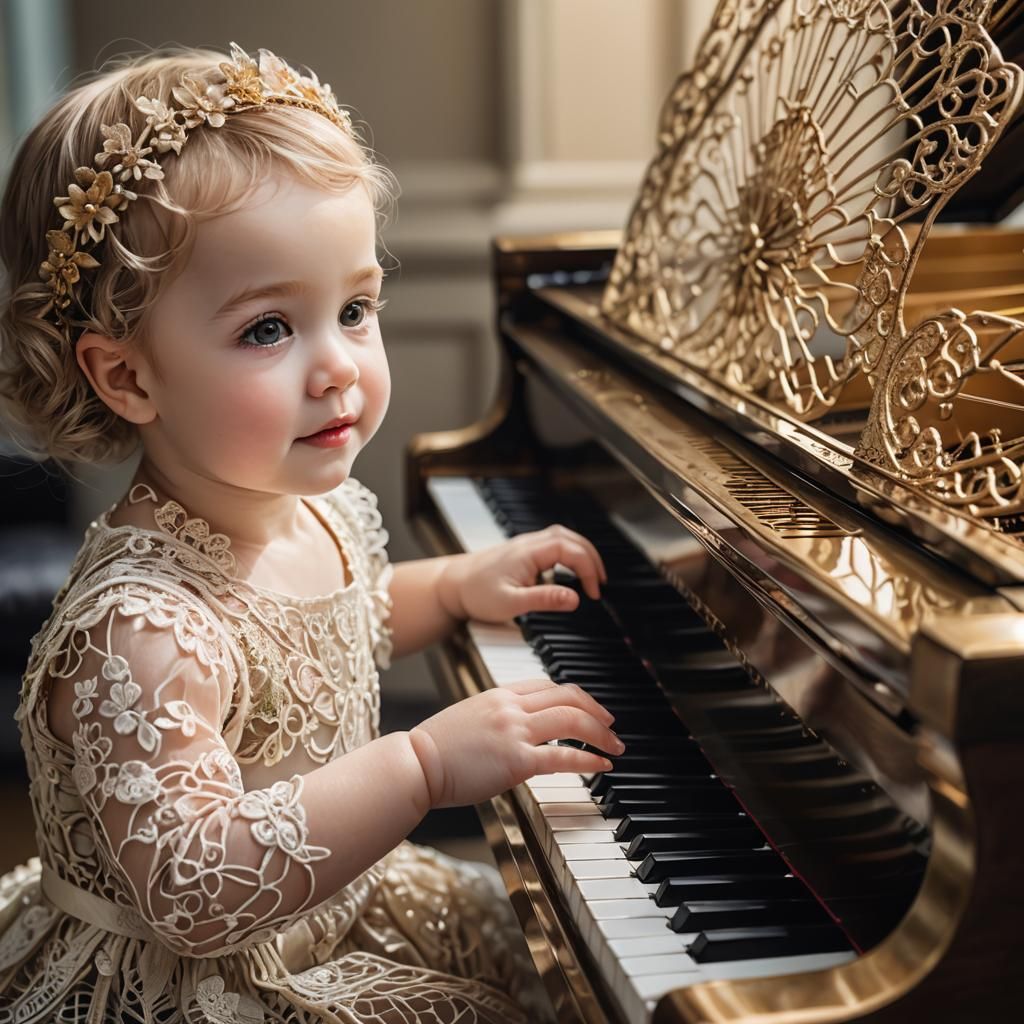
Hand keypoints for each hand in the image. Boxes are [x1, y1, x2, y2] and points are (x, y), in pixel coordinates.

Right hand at [408, 679, 623, 807]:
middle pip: (568, 697)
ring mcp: (514, 731)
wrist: (415, 763)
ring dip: (600, 733)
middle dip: (596, 711)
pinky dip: (589, 759)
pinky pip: (564, 755)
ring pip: (572, 720)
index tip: (590, 709)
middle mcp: (510, 707)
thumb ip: (497, 717)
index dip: (576, 697)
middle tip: (612, 726)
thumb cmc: (435, 748)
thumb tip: (518, 731)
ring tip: (614, 747)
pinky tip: (601, 765)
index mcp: (499, 694)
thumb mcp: (469, 718)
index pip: (548, 686)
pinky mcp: (516, 761)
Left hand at [437, 524, 607, 621]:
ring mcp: (526, 545)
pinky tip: (568, 571)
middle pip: (572, 539)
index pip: (572, 551)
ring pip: (563, 538)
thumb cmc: (476, 593)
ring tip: (591, 575)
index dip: (589, 570)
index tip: (593, 593)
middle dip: (591, 558)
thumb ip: (545, 600)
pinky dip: (568, 554)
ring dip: (581, 553)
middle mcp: (530, 543)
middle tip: (600, 582)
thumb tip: (574, 599)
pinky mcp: (522, 552)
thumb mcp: (512, 603)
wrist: (451, 585)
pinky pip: (553, 545)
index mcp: (530, 552)